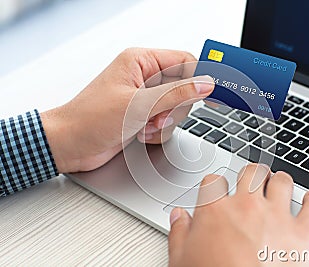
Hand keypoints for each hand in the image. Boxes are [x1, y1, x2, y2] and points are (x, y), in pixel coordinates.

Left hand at [40, 48, 213, 172]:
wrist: (69, 145)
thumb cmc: (89, 119)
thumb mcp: (138, 105)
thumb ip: (176, 94)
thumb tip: (205, 84)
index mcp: (141, 62)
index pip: (185, 61)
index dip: (199, 77)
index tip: (211, 93)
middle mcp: (144, 77)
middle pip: (184, 89)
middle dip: (175, 108)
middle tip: (158, 116)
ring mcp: (144, 98)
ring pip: (177, 109)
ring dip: (164, 123)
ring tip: (144, 127)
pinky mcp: (143, 116)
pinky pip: (166, 123)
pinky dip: (157, 132)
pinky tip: (139, 134)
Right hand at [168, 164, 308, 266]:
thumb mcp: (181, 260)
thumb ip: (179, 233)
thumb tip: (179, 217)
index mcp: (216, 211)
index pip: (213, 181)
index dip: (214, 185)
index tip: (216, 191)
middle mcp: (247, 207)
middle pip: (251, 173)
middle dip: (251, 175)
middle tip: (251, 182)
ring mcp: (277, 217)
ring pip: (282, 182)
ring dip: (279, 181)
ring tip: (278, 185)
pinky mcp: (302, 234)